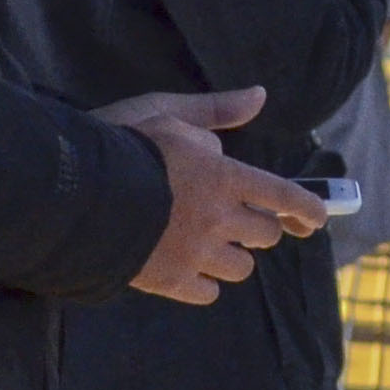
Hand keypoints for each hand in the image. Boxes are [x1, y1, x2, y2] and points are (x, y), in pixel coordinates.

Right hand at [102, 86, 325, 302]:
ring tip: (205, 243)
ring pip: (241, 269)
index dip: (308, 208)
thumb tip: (260, 96)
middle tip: (234, 218)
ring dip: (232, 257)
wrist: (71, 193)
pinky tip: (184, 266)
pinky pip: (207, 293)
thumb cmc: (120, 145)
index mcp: (224, 176)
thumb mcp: (168, 112)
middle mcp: (219, 218)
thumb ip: (217, 111)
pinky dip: (203, 283)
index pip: (284, 195)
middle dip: (256, 227)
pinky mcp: (170, 282)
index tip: (318, 219)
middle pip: (265, 235)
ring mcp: (196, 254)